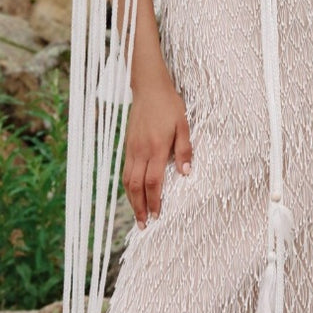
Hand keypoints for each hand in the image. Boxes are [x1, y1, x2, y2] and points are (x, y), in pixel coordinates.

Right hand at [123, 77, 191, 226]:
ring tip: (137, 214)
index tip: (157, 216)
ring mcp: (132, 148)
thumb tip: (186, 172)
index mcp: (156, 148)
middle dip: (140, 208)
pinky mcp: (128, 144)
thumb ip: (184, 149)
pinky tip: (133, 192)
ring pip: (128, 180)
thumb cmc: (169, 105)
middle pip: (137, 186)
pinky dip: (128, 186)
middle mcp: (141, 151)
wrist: (148, 87)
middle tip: (143, 225)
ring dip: (131, 200)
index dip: (154, 201)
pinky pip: (125, 170)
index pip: (153, 182)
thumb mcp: (183, 124)